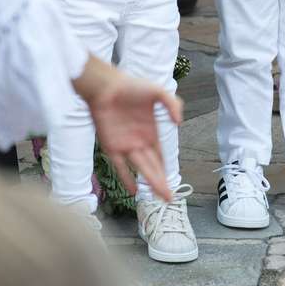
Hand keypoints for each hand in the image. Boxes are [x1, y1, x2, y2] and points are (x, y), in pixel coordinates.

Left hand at [78, 62, 182, 200]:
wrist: (105, 86)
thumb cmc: (131, 86)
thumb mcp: (157, 91)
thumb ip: (172, 104)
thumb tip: (179, 123)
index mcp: (151, 132)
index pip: (161, 156)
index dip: (167, 170)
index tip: (173, 184)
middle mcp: (139, 141)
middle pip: (153, 167)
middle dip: (161, 183)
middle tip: (170, 199)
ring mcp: (125, 145)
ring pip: (140, 169)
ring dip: (150, 182)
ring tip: (159, 197)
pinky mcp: (110, 146)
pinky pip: (119, 166)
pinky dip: (126, 178)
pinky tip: (133, 190)